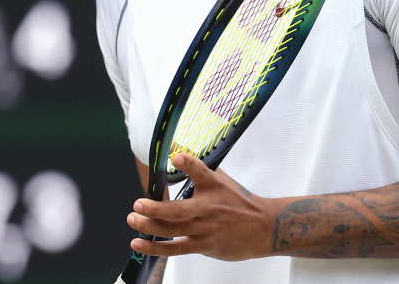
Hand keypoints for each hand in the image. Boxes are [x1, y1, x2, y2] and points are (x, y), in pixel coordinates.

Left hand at [128, 154, 273, 261]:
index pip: (201, 171)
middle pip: (180, 210)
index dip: (188, 163)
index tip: (175, 155)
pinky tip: (139, 243)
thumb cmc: (240, 203)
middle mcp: (210, 207)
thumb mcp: (223, 181)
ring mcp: (207, 228)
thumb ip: (200, 169)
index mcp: (215, 186)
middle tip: (138, 203)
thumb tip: (178, 150)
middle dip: (156, 208)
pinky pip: (176, 248)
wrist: (264, 227)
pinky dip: (156, 248)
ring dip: (150, 226)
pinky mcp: (205, 245)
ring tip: (133, 219)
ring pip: (174, 230)